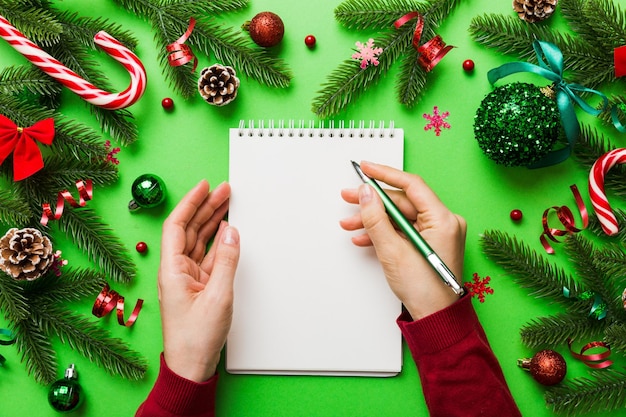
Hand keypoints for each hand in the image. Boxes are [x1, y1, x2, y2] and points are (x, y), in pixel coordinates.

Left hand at [158, 180, 239, 381]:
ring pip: (199, 241)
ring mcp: (187, 278)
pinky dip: (218, 242)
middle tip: (224, 190)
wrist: (191, 366)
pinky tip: (227, 232)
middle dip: (206, 207)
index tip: (204, 186)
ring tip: (227, 203)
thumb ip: (226, 261)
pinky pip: (207, 256)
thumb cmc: (195, 338)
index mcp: (171, 270)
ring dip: (212, 222)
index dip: (190, 203)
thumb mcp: (218, 297)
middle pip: (189, 229)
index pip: (177, 225)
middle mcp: (176, 270)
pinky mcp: (198, 286)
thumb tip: (232, 232)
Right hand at [340, 161, 465, 319]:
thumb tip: (365, 194)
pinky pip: (404, 229)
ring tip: (351, 223)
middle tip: (350, 197)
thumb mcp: (392, 251)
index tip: (366, 169)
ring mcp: (438, 233)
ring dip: (375, 220)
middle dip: (374, 202)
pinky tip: (365, 236)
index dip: (386, 175)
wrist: (435, 318)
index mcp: (444, 220)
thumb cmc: (425, 290)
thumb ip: (376, 219)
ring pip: (401, 217)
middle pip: (404, 202)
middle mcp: (445, 223)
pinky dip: (385, 232)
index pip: (412, 186)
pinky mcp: (430, 243)